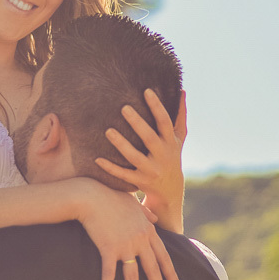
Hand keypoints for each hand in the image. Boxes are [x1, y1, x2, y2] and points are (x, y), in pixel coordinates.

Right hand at [76, 180, 181, 279]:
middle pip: (152, 270)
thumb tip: (155, 219)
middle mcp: (140, 240)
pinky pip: (109, 274)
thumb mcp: (132, 203)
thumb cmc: (110, 196)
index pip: (163, 256)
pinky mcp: (109, 249)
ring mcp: (125, 246)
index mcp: (147, 230)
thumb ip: (146, 213)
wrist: (91, 195)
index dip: (170, 273)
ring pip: (133, 277)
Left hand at [95, 89, 186, 233]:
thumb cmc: (171, 155)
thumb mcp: (178, 137)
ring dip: (121, 145)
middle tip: (124, 108)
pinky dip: (110, 168)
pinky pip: (123, 175)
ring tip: (108, 131)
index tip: (146, 91)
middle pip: (150, 139)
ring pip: (134, 157)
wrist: (170, 190)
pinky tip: (97, 159)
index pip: (165, 122)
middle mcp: (162, 156)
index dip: (157, 107)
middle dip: (138, 124)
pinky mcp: (140, 181)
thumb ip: (180, 114)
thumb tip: (181, 90)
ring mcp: (150, 170)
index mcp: (170, 142)